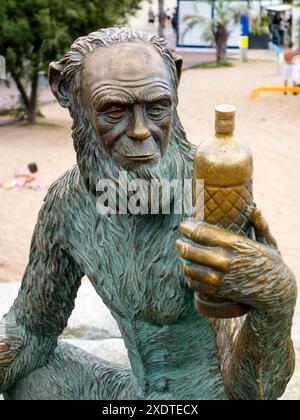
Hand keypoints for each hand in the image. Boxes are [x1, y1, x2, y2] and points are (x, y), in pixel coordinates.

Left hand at [175, 208, 296, 314]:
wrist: (275, 291)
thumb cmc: (269, 262)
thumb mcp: (267, 241)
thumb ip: (259, 223)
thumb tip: (253, 207)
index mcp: (234, 244)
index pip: (202, 233)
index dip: (188, 228)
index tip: (182, 226)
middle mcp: (225, 260)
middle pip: (191, 251)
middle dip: (180, 244)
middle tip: (177, 242)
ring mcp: (221, 278)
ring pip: (190, 269)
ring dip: (182, 261)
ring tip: (181, 256)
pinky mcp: (218, 291)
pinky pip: (195, 284)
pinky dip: (189, 278)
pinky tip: (188, 271)